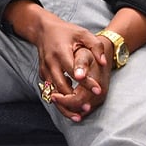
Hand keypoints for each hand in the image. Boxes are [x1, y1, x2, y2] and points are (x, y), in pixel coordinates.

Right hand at [4, 0, 107, 121]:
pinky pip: (50, 90)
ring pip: (53, 92)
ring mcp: (44, 70)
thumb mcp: (83, 33)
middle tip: (89, 107)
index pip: (73, 70)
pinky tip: (70, 106)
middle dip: (73, 99)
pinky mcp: (42, 75)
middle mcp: (50, 63)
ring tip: (78, 115)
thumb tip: (103, 62)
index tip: (98, 90)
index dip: (86, 81)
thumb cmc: (67, 32)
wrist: (43, 30)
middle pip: (60, 86)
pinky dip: (59, 100)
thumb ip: (95, 46)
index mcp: (60, 52)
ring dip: (64, 105)